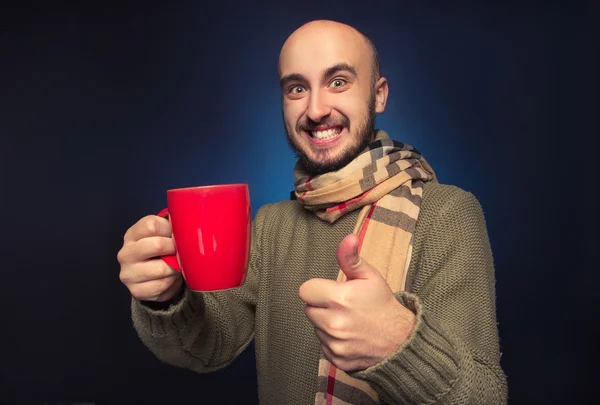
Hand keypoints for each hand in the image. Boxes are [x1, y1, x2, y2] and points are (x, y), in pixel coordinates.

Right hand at [117, 215, 182, 301]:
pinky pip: (163, 285)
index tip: (177, 234)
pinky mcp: (136, 291)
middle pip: (158, 245)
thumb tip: (185, 221)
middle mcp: (126, 253)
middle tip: (180, 251)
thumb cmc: (160, 251)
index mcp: (132, 234)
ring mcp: (128, 274)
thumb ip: (169, 226)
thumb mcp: (161, 234)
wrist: (150, 278)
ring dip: (176, 267)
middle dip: (175, 248)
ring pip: (163, 268)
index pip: (151, 225)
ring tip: (177, 265)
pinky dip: (172, 281)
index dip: (170, 229)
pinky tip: (171, 277)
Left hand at [299, 234, 415, 371]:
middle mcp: (334, 323)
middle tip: (343, 306)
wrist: (402, 340)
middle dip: (322, 306)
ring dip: (326, 323)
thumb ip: (351, 258)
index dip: (318, 289)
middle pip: (309, 309)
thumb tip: (348, 238)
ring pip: (316, 327)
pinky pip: (323, 345)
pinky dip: (332, 341)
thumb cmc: (383, 305)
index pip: (305, 290)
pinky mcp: (336, 359)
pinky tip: (350, 335)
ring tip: (349, 321)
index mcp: (340, 299)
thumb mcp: (370, 277)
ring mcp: (335, 343)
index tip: (332, 291)